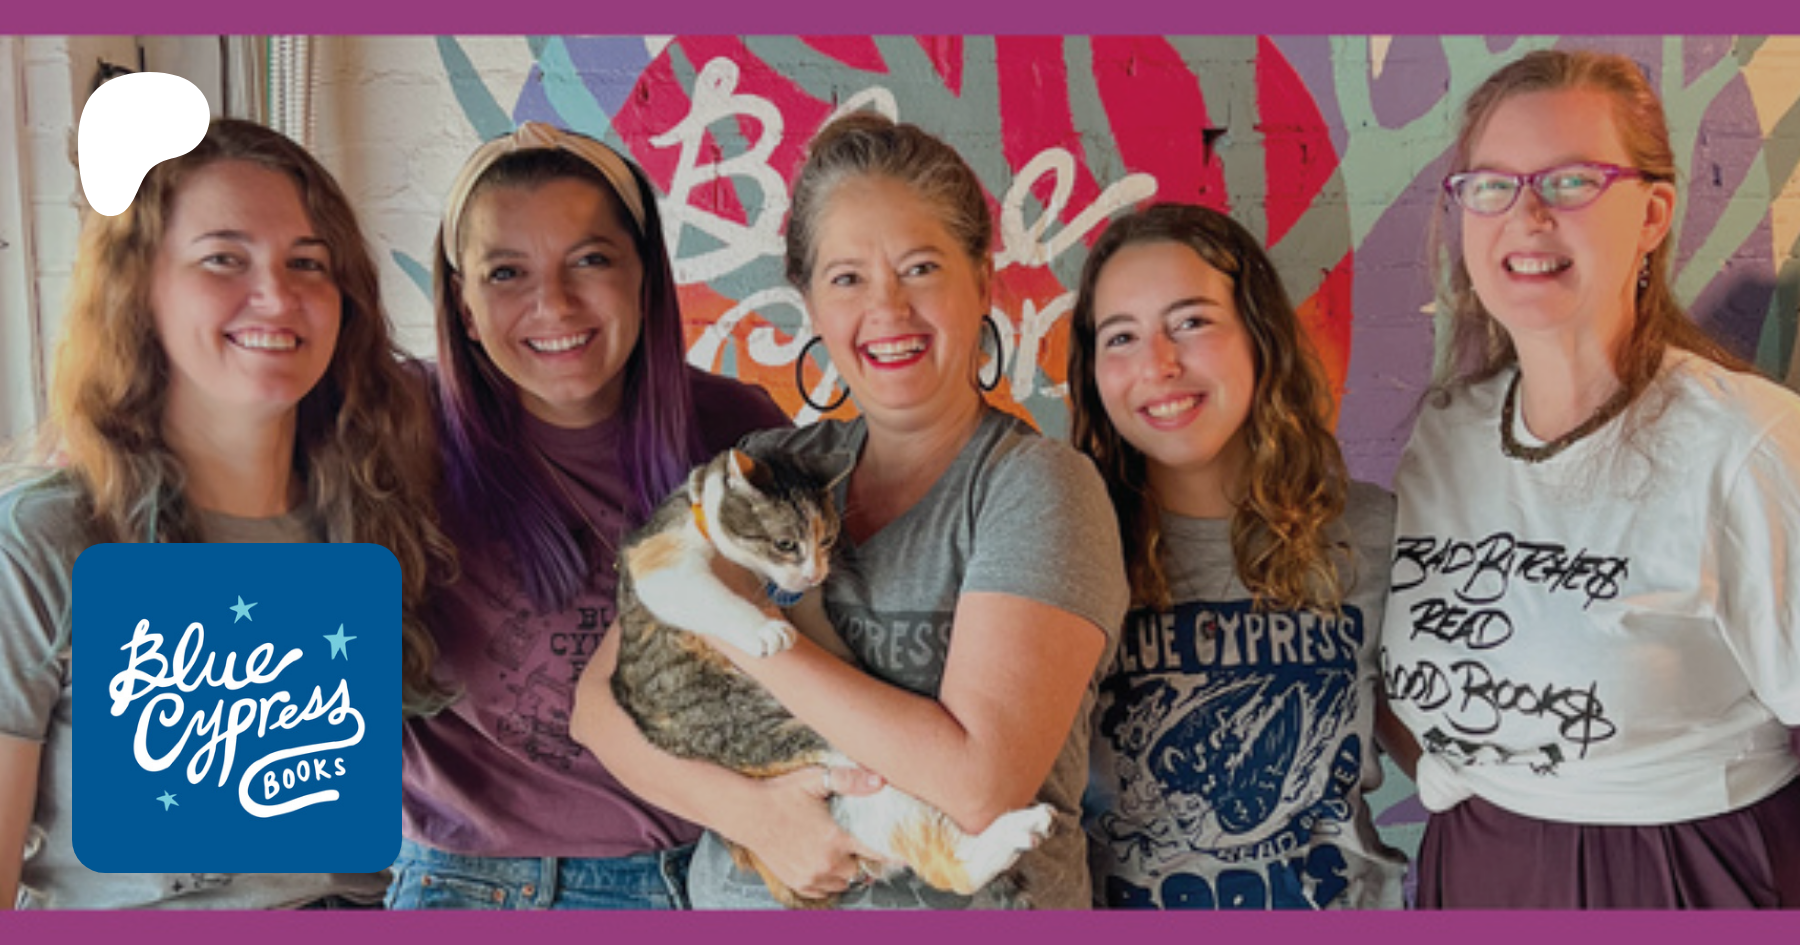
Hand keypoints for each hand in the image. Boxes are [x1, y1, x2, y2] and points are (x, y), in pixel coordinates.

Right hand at [726, 764, 887, 900]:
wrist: (748, 813)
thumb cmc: (780, 795)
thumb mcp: (816, 780)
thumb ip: (850, 780)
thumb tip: (879, 780)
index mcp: (835, 839)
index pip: (875, 852)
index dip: (887, 848)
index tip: (893, 846)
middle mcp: (826, 863)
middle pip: (860, 868)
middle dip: (861, 856)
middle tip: (855, 840)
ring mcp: (811, 876)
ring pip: (843, 882)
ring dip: (845, 869)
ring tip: (839, 851)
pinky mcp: (798, 883)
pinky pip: (825, 891)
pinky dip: (828, 880)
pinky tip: (824, 862)